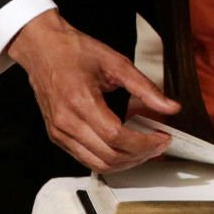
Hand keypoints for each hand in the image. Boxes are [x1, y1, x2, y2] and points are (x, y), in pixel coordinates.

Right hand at [6, 9, 180, 172]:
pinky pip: (85, 158)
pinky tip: (125, 147)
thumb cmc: (75, 51)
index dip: (144, 143)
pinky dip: (109, 159)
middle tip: (159, 144)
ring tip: (146, 149)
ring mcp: (59, 132)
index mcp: (81, 101)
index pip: (117, 137)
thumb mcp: (117, 63)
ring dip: (126, 162)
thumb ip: (146, 88)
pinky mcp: (57, 136)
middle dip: (140, 155)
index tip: (163, 138)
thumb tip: (171, 107)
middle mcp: (66, 122)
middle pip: (108, 155)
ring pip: (97, 164)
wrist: (43, 49)